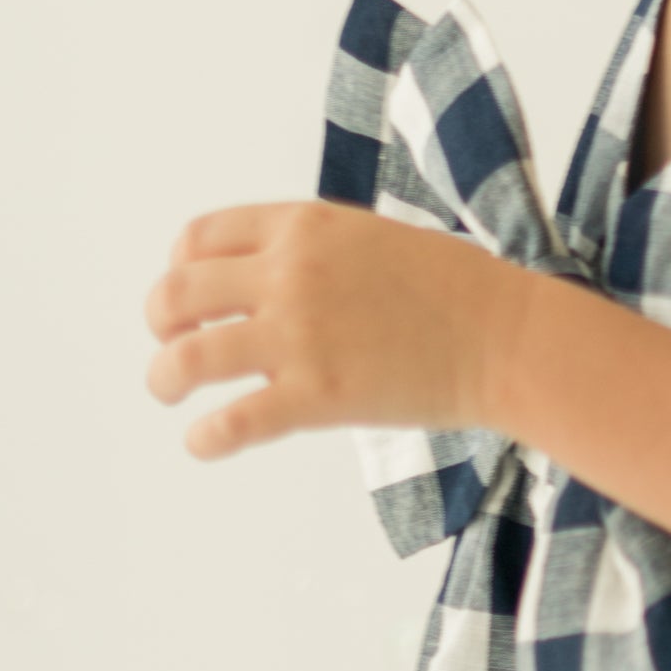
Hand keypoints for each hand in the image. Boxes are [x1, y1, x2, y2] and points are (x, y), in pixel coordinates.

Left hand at [142, 202, 524, 461]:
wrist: (509, 338)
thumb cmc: (459, 291)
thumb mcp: (374, 238)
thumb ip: (314, 251)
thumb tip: (270, 281)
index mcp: (304, 227)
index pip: (199, 238)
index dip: (179, 268)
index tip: (192, 297)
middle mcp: (290, 275)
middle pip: (177, 292)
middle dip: (161, 322)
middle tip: (173, 346)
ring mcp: (300, 337)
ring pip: (187, 358)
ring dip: (164, 379)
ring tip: (169, 393)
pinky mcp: (317, 397)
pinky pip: (233, 423)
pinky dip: (205, 438)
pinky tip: (204, 443)